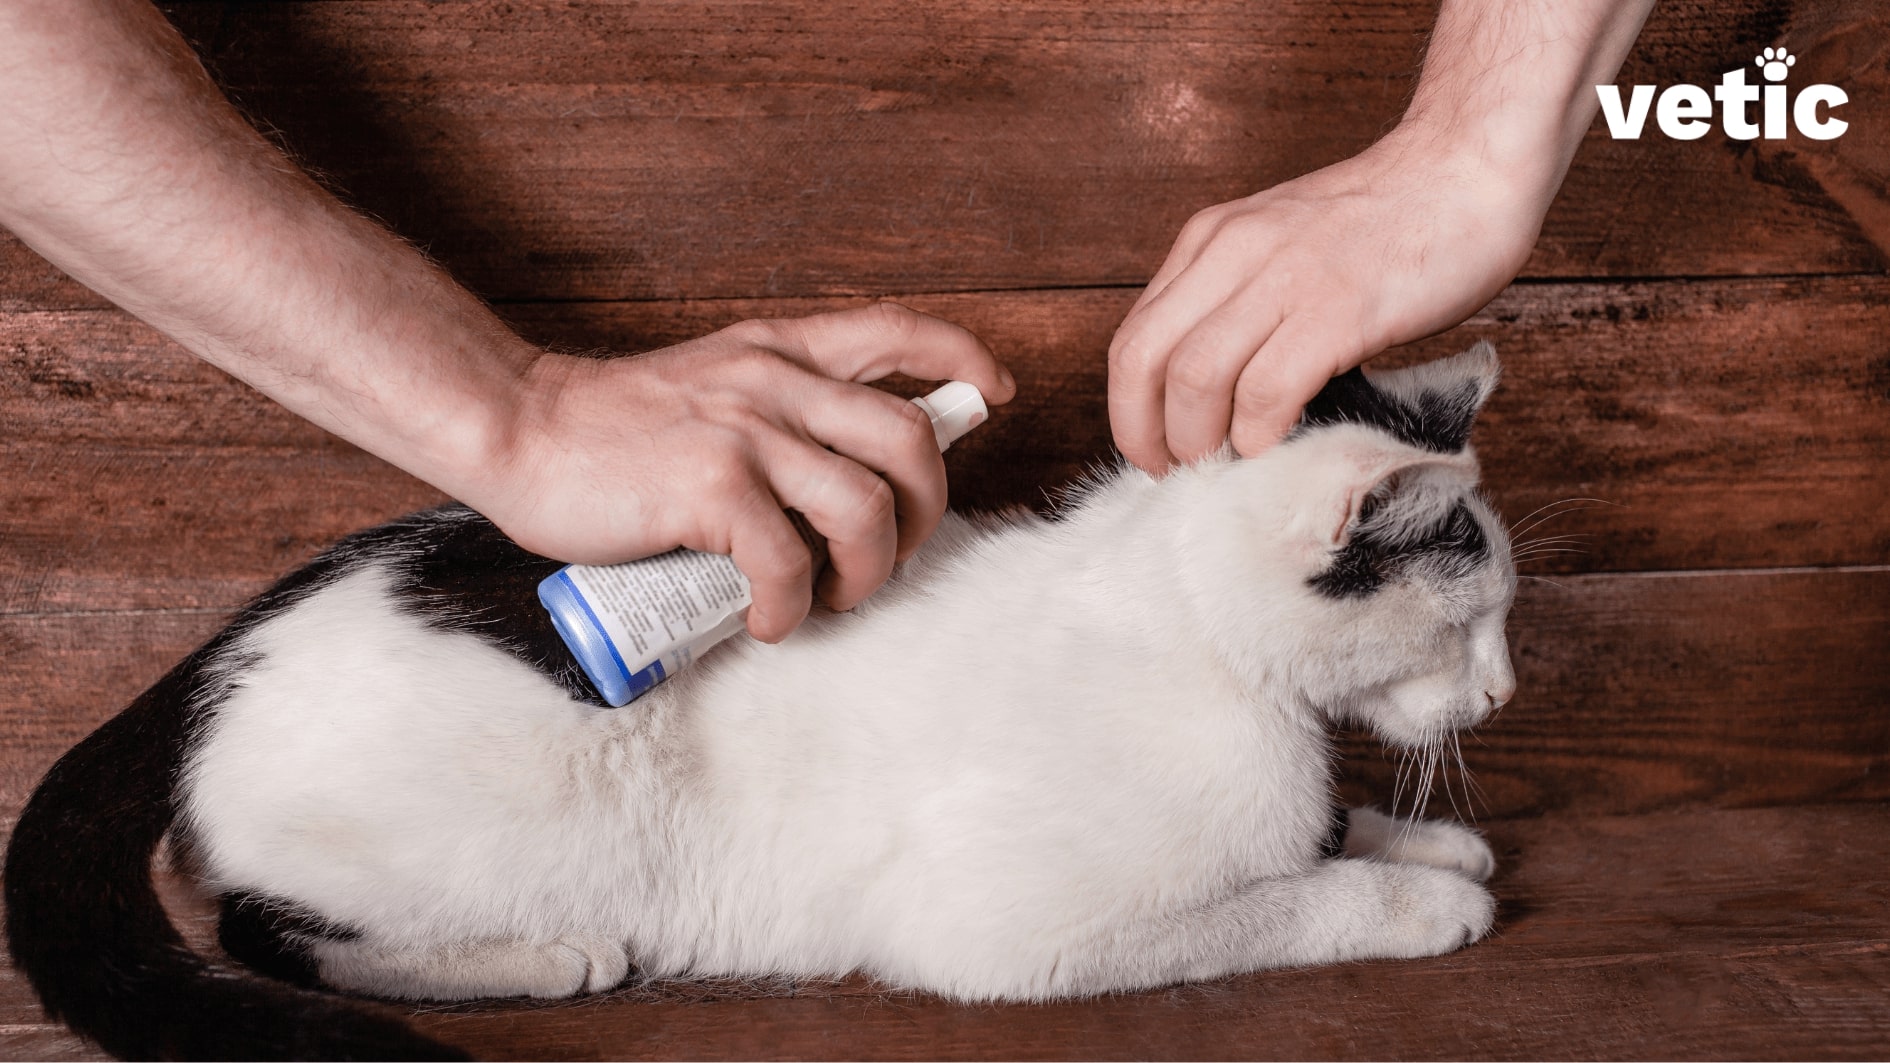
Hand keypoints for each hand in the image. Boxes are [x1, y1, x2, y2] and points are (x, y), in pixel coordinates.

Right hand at [477, 302, 1014, 642]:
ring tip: (830, 598)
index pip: (897, 330)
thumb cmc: (611, 430)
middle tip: (888, 557)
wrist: (517, 430)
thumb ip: (775, 409)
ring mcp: (746, 433)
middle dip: (926, 513)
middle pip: (911, 438)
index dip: (961, 358)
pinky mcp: (710, 488)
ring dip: (869, 572)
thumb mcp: (711, 386)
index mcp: (779, 351)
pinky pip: (790, 563)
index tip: (992, 394)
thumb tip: (844, 477)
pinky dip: (793, 609)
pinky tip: (769, 621)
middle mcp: (775, 381)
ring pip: (868, 507)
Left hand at [1107, 125, 1548, 471]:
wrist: (1467, 168)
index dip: (1130, 411)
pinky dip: (1257, 432)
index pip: (1133, 339)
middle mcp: (1233, 251)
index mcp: (1211, 239)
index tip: (1156, 449)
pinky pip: (1266, 388)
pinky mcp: (1338, 308)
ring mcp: (1284, 278)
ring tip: (1224, 465)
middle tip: (1178, 471)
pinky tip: (1273, 444)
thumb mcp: (1281, 245)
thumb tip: (1210, 393)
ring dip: (1198, 440)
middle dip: (1148, 433)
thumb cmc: (1385, 221)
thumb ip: (1240, 300)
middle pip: (1143, 361)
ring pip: (1193, 377)